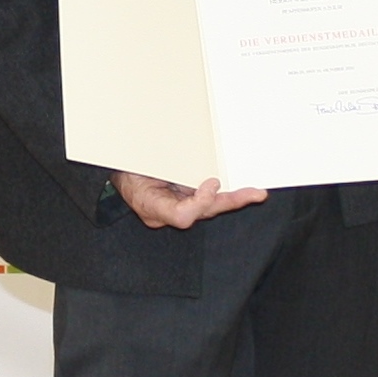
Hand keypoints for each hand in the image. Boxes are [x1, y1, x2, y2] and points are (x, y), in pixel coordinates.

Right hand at [109, 173, 266, 229]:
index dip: (200, 202)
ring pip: (210, 208)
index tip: (212, 182)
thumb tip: (184, 161)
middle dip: (231, 202)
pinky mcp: (185, 200)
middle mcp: (166, 213)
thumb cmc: (126, 167)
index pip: (182, 215)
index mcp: (151, 204)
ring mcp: (176, 208)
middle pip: (203, 213)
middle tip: (255, 194)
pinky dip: (226, 194)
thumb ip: (156, 164)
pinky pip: (209, 201)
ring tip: (257, 194)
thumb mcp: (134, 165)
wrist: (120, 172)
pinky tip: (246, 191)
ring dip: (235, 199)